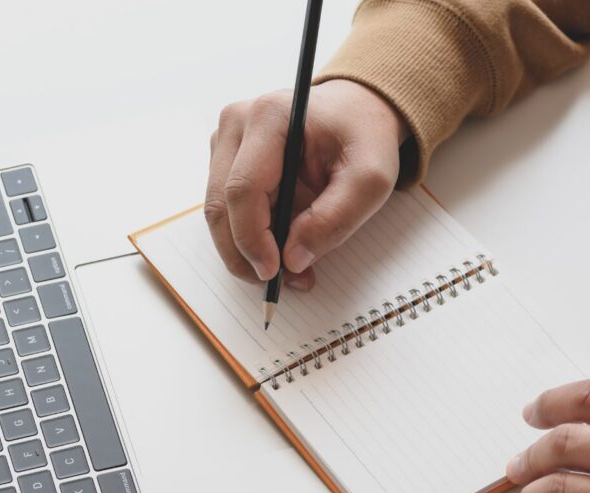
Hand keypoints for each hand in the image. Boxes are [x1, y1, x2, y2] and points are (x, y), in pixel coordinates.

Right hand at [205, 79, 407, 289]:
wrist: (356, 112)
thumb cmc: (363, 138)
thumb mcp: (371, 179)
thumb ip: (335, 219)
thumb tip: (292, 260)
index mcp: (269, 117)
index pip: (243, 189)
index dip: (252, 238)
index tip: (274, 272)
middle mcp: (236, 123)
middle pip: (220, 205)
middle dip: (244, 254)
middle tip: (279, 283)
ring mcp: (225, 140)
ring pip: (218, 212)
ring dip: (244, 251)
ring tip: (287, 270)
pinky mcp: (225, 159)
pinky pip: (225, 210)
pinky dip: (246, 238)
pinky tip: (277, 248)